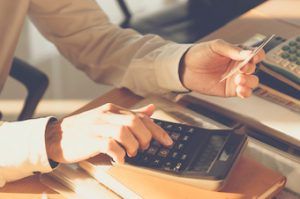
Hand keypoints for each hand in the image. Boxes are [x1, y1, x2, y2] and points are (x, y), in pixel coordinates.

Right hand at [45, 103, 172, 163]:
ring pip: (124, 132)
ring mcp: (97, 126)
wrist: (56, 136)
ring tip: (130, 153)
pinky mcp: (90, 140)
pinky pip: (111, 146)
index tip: (167, 142)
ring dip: (132, 146)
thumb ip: (130, 114)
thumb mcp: (108, 118)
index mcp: (112, 109)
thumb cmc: (85, 129)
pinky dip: (119, 155)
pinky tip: (119, 159)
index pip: (140, 117)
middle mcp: (106, 115)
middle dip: (144, 138)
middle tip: (143, 148)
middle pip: (134, 122)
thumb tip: (151, 110)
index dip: (157, 130)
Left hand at [180, 39, 264, 97]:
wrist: (185, 68)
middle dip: (250, 69)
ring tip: (238, 80)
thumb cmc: (199, 54)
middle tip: (241, 69)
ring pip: (252, 81)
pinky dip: (246, 92)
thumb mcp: (215, 47)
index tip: (253, 57)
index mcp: (238, 53)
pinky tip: (240, 90)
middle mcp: (238, 66)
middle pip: (254, 68)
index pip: (255, 54)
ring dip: (249, 81)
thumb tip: (249, 53)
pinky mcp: (230, 90)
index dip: (257, 55)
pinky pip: (244, 93)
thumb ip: (232, 50)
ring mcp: (235, 78)